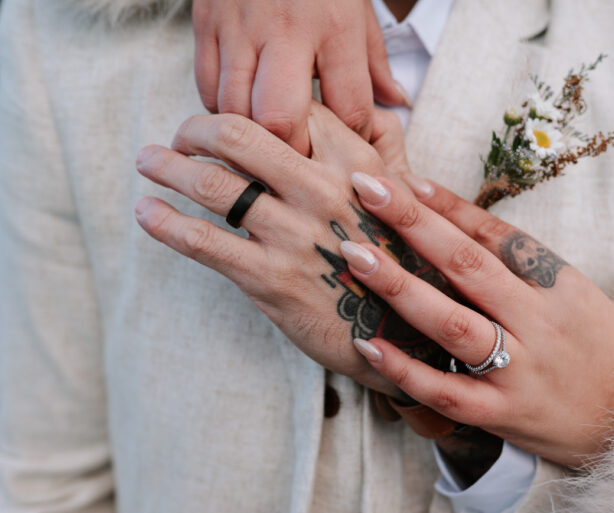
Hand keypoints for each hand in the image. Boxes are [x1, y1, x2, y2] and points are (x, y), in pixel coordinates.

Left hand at [134, 105, 445, 397]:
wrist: (405, 334)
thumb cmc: (394, 261)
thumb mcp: (397, 200)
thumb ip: (365, 156)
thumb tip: (321, 123)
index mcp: (357, 166)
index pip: (290, 110)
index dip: (252, 106)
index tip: (230, 121)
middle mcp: (325, 191)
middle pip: (240, 134)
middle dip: (197, 127)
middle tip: (181, 135)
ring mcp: (295, 235)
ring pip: (213, 184)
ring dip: (168, 166)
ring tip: (148, 160)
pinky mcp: (270, 279)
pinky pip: (202, 241)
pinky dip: (164, 222)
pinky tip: (148, 211)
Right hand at [192, 0, 409, 154]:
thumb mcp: (357, 9)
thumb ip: (374, 62)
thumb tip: (397, 103)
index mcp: (334, 25)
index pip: (348, 106)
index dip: (351, 138)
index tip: (348, 147)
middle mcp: (285, 28)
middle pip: (278, 118)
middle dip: (289, 150)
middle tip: (299, 158)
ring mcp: (240, 26)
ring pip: (234, 107)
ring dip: (251, 134)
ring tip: (268, 140)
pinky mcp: (206, 23)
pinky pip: (206, 87)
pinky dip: (222, 107)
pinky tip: (242, 108)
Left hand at [341, 176, 613, 467]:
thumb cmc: (592, 343)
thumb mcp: (569, 290)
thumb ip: (516, 259)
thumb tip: (452, 218)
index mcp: (555, 283)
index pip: (494, 235)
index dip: (446, 205)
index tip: (403, 179)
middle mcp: (536, 321)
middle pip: (468, 266)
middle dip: (414, 225)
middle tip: (367, 192)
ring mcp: (519, 370)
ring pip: (453, 325)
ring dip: (401, 288)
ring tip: (357, 257)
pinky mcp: (502, 414)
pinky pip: (447, 392)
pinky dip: (406, 370)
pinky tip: (368, 345)